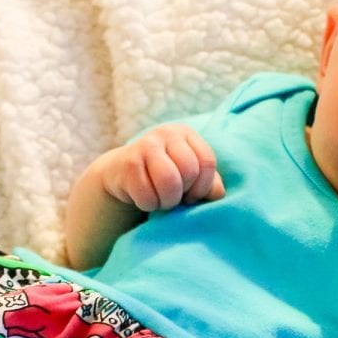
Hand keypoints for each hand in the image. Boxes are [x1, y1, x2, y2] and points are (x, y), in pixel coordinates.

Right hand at [98, 123, 224, 211]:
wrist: (120, 174)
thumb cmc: (162, 177)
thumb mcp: (189, 177)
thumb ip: (209, 184)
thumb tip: (217, 194)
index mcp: (186, 134)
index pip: (207, 162)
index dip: (203, 186)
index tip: (191, 195)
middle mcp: (167, 133)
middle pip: (189, 171)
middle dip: (183, 194)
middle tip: (174, 198)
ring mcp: (146, 144)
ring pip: (170, 182)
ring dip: (167, 201)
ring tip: (161, 200)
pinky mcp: (128, 162)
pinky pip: (147, 194)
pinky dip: (148, 205)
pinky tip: (145, 198)